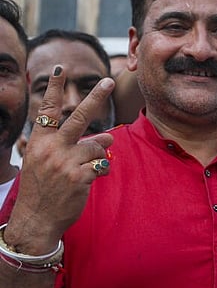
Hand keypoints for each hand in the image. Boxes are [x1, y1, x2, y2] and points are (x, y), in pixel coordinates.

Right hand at [5, 67, 114, 253]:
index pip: (47, 110)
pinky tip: (88, 181)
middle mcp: (51, 148)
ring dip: (98, 155)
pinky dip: (100, 171)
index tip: (59, 69)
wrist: (36, 218)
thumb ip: (74, 146)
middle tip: (108, 81)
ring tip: (85, 169)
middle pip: (79, 117)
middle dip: (96, 97)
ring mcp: (65, 162)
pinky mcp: (79, 177)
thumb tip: (108, 135)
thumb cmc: (44, 188)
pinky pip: (102, 165)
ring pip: (98, 146)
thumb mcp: (48, 162)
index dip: (53, 88)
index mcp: (39, 142)